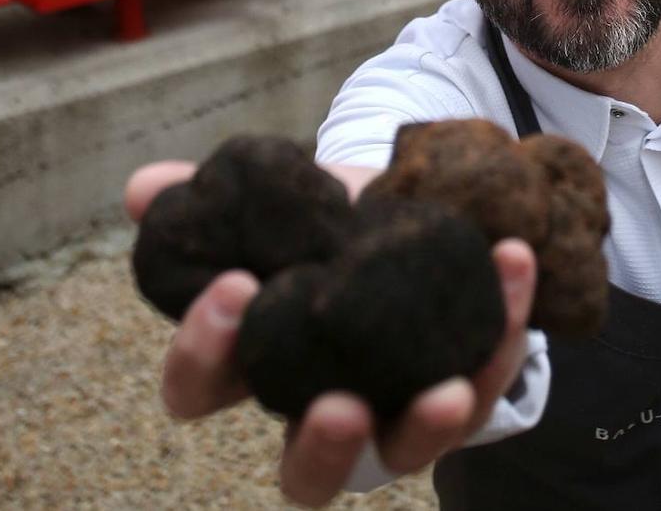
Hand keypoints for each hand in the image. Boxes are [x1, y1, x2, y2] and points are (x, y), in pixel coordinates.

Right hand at [124, 161, 537, 507]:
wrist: (405, 220)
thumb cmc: (323, 230)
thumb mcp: (274, 209)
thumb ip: (212, 202)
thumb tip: (147, 190)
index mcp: (257, 365)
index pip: (202, 388)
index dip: (203, 351)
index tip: (232, 286)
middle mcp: (322, 407)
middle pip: (306, 471)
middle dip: (321, 446)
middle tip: (338, 405)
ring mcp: (397, 409)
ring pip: (407, 449)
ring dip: (429, 425)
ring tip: (449, 390)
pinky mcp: (465, 383)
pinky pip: (488, 372)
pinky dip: (504, 324)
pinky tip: (513, 261)